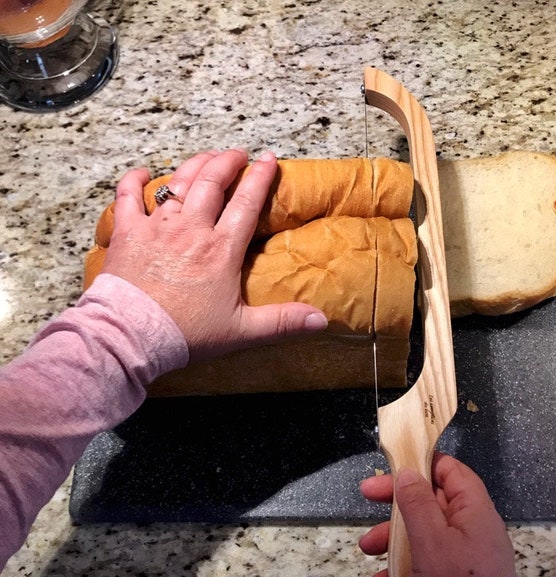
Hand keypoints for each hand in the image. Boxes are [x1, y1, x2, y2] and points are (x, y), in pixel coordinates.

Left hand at [101, 148, 327, 361]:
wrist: (132, 336)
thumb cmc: (187, 333)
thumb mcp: (241, 331)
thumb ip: (282, 322)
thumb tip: (321, 321)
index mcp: (221, 249)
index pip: (246, 202)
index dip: (260, 177)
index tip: (269, 159)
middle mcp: (191, 228)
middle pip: (212, 181)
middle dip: (228, 162)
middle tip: (238, 153)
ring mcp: (157, 226)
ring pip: (179, 182)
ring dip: (195, 164)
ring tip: (208, 156)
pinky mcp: (128, 232)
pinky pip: (127, 195)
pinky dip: (134, 180)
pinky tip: (142, 173)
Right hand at [359, 452, 518, 576]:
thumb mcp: (431, 543)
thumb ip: (417, 504)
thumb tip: (408, 471)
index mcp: (475, 514)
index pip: (452, 472)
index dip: (423, 463)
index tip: (393, 463)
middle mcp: (472, 533)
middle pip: (431, 502)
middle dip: (396, 503)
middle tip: (365, 496)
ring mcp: (463, 561)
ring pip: (422, 535)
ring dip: (391, 540)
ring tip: (367, 551)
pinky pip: (424, 566)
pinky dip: (400, 571)